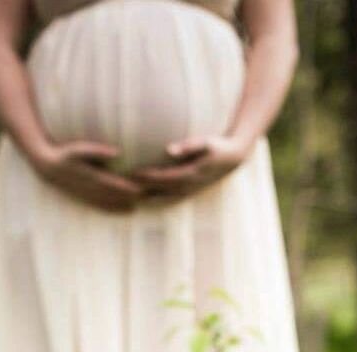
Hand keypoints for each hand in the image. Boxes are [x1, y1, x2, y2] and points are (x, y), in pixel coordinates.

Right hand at [29, 140, 142, 212]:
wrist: (47, 168)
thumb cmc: (65, 154)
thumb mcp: (79, 150)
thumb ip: (99, 151)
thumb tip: (118, 153)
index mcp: (92, 178)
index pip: (115, 185)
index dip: (129, 188)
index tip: (143, 189)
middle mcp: (92, 190)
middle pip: (115, 196)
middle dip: (131, 198)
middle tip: (149, 199)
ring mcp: (88, 196)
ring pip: (111, 203)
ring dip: (125, 205)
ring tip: (141, 207)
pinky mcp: (86, 199)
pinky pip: (103, 206)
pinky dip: (115, 209)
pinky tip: (128, 211)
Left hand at [133, 135, 250, 200]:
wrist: (233, 158)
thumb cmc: (218, 146)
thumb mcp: (206, 143)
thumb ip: (188, 146)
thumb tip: (169, 150)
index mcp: (191, 174)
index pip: (165, 177)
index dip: (148, 177)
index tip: (132, 174)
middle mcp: (189, 187)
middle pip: (161, 192)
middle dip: (142, 191)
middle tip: (123, 190)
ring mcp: (190, 192)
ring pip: (164, 201)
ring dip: (147, 201)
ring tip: (129, 200)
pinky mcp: (189, 193)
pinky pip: (170, 201)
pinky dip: (157, 203)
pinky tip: (144, 203)